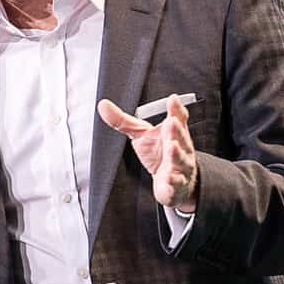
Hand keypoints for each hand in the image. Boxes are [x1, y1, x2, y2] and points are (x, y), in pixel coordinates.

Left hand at [97, 95, 197, 211]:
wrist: (173, 181)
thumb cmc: (158, 153)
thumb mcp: (140, 135)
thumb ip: (123, 121)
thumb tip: (103, 105)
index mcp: (172, 132)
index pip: (177, 118)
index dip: (176, 109)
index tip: (173, 99)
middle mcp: (180, 147)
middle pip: (181, 137)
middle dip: (176, 130)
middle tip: (171, 122)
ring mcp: (180, 166)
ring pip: (181, 159)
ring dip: (177, 153)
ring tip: (172, 147)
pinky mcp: (177, 184)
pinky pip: (177, 182)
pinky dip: (174, 181)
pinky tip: (169, 178)